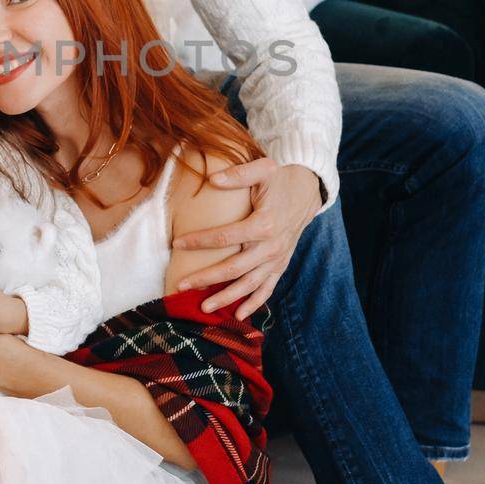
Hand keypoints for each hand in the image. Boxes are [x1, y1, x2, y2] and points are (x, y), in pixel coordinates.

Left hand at [172, 159, 318, 318]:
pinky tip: (238, 315)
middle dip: (206, 279)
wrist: (307, 191)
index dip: (200, 241)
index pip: (225, 237)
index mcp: (264, 223)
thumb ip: (238, 174)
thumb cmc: (280, 179)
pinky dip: (254, 303)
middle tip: (181, 285)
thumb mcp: (263, 169)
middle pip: (234, 268)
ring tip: (203, 307)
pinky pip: (267, 289)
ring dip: (226, 298)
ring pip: (249, 284)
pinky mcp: (281, 265)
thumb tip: (212, 179)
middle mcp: (271, 246)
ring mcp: (277, 259)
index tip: (177, 244)